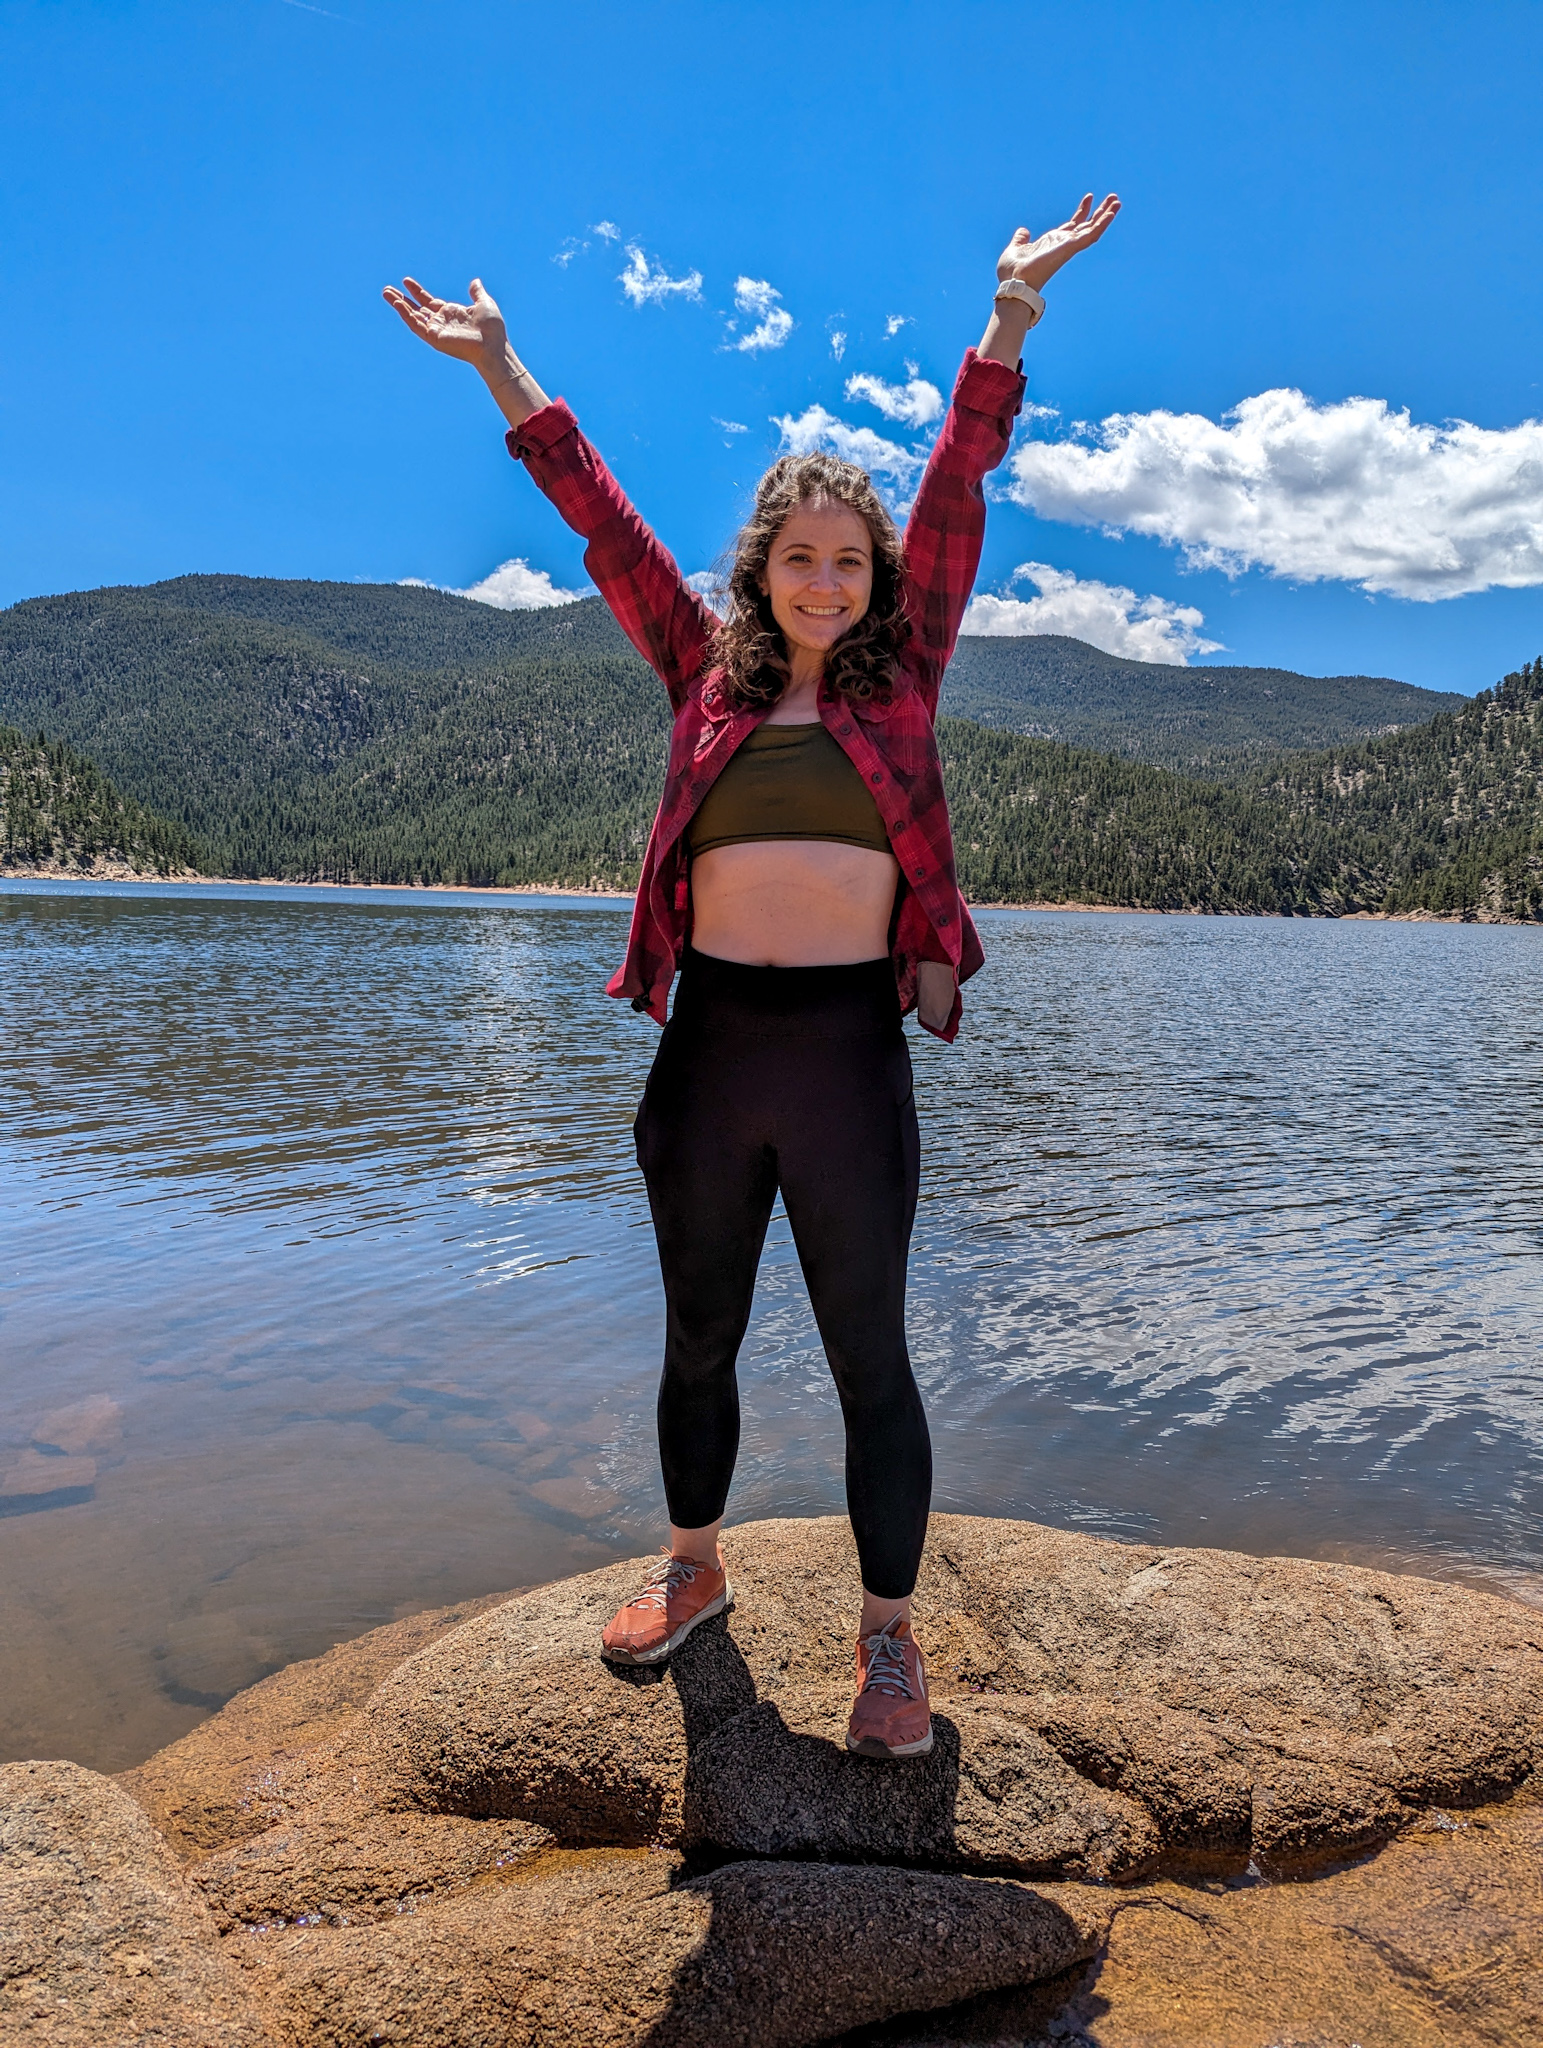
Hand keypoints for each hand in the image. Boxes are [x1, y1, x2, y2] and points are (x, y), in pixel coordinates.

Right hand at [382, 275, 511, 381]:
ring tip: (386, 293)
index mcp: (451, 313)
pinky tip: (397, 304)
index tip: (406, 281)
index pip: (428, 301)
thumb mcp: (484, 303)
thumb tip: (475, 281)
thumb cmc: (492, 328)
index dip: (417, 291)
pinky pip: (416, 326)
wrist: (493, 345)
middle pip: (416, 309)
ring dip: (399, 305)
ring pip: (413, 316)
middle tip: (387, 289)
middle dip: (402, 299)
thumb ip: (477, 292)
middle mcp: (441, 322)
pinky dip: (406, 315)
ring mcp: (437, 330)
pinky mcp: (434, 338)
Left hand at [997, 194, 1120, 292]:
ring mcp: (1068, 246)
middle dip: (1099, 212)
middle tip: (1112, 198)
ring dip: (1105, 215)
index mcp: (1053, 242)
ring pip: (1092, 229)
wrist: (1013, 282)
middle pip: (1086, 225)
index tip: (1089, 197)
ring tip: (1116, 201)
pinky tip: (1111, 213)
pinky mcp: (1070, 248)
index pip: (1072, 225)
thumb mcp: (1016, 247)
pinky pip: (1090, 235)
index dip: (1082, 211)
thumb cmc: (1012, 271)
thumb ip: (1021, 238)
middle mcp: (1063, 244)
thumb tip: (1023, 231)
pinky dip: (1101, 224)